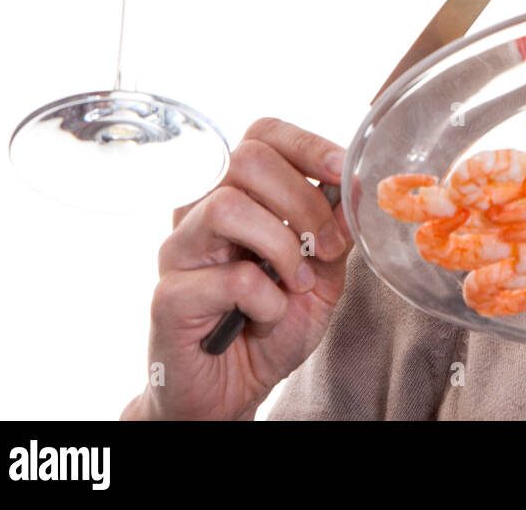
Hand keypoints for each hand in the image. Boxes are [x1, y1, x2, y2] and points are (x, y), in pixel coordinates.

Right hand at [121, 118, 352, 419]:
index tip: (345, 172)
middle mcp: (202, 211)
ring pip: (227, 206)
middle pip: (246, 159)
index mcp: (240, 194)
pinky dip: (266, 300)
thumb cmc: (272, 323)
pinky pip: (227, 277)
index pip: (263, 135)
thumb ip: (335, 231)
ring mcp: (179, 251)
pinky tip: (267, 317)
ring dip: (281, 246)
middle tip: (324, 247)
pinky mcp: (169, 296)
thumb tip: (356, 192)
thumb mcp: (322, 274)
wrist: (234, 389)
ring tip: (296, 283)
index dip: (308, 144)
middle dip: (303, 201)